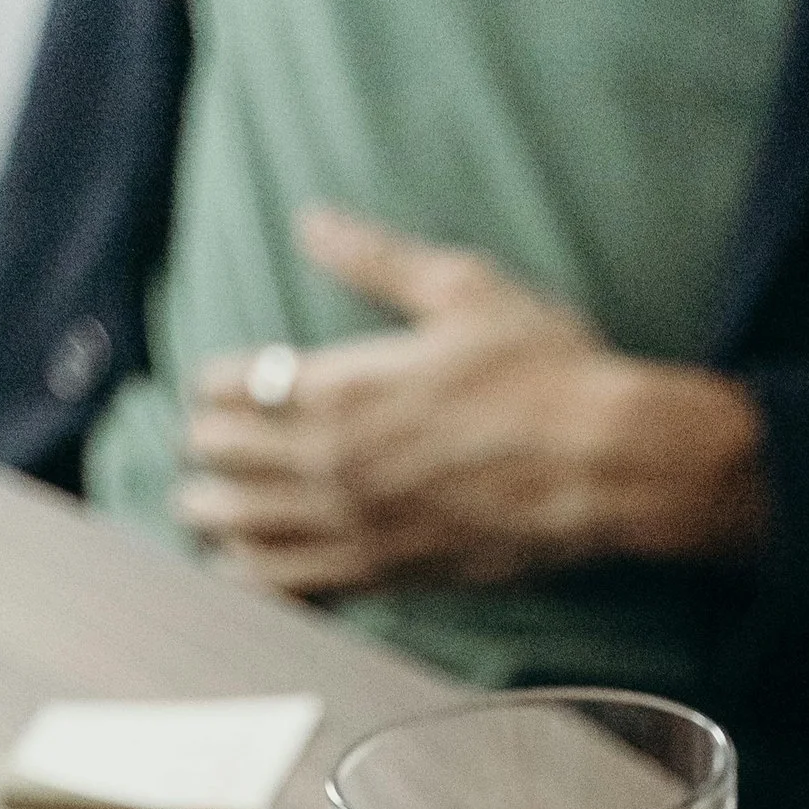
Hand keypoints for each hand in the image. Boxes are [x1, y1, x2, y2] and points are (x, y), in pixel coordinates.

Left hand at [177, 205, 767, 593]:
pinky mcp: (391, 572)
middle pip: (226, 460)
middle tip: (200, 449)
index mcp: (343, 384)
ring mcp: (360, 524)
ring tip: (201, 515)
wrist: (608, 464)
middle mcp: (335, 460)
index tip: (216, 382)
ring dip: (216, 519)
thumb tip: (315, 223)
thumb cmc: (546, 370)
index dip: (216, 382)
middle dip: (206, 451)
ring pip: (248, 530)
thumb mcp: (462, 290)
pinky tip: (247, 572)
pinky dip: (262, 579)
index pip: (235, 384)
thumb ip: (377, 260)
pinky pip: (300, 585)